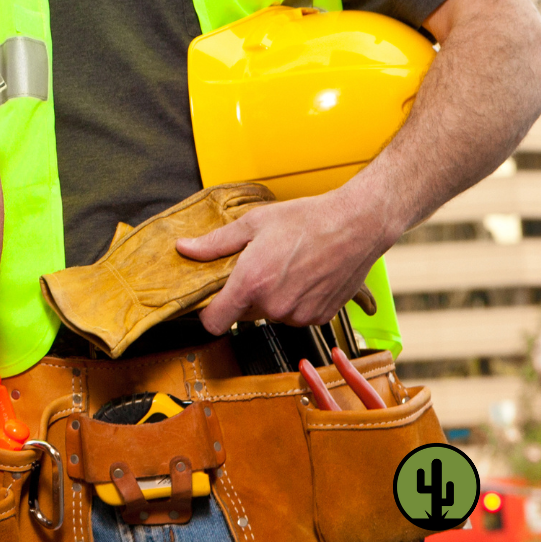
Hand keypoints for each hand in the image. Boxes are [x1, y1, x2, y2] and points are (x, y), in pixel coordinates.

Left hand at [177, 193, 389, 332]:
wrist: (356, 225)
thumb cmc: (308, 220)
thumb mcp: (253, 224)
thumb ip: (215, 243)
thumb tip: (185, 249)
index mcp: (252, 283)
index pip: (215, 322)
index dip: (208, 313)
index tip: (210, 302)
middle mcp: (275, 305)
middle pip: (243, 314)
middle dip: (244, 296)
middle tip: (256, 268)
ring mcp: (300, 314)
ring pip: (271, 314)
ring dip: (272, 298)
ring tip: (284, 268)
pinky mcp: (321, 317)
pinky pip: (296, 316)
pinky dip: (296, 301)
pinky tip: (303, 277)